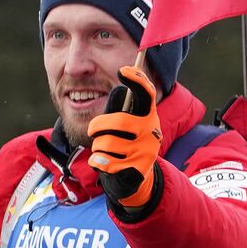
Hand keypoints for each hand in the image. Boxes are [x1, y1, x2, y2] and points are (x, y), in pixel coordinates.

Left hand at [87, 66, 162, 210]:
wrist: (134, 178)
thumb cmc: (124, 144)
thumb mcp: (122, 125)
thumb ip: (119, 109)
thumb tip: (121, 86)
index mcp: (148, 115)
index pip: (147, 94)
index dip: (137, 80)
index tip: (123, 69)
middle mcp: (152, 131)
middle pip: (117, 121)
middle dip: (97, 127)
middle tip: (94, 132)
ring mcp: (147, 151)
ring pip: (106, 144)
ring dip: (98, 148)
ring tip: (105, 151)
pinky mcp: (137, 169)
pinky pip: (104, 162)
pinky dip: (97, 162)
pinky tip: (104, 163)